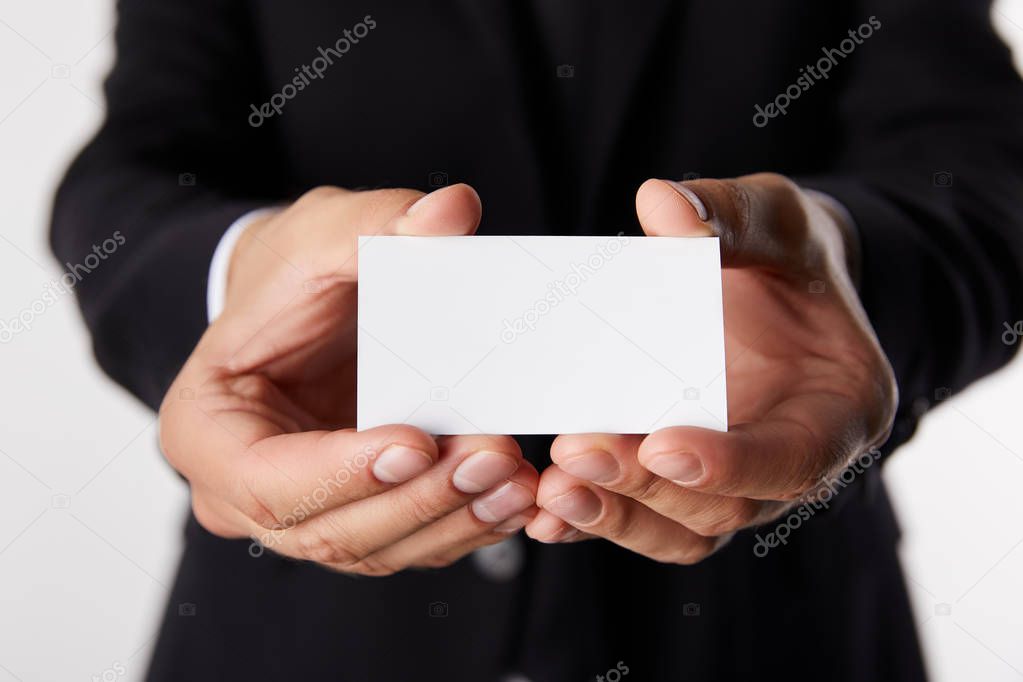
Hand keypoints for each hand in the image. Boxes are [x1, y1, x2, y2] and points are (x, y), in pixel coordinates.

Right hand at [159, 185, 537, 574]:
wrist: (305, 308)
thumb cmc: (294, 277)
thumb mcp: (321, 233)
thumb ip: (377, 222)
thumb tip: (452, 210)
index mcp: (206, 429)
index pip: (264, 477)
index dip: (340, 472)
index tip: (415, 441)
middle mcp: (245, 492)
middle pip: (328, 529)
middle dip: (417, 500)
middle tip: (491, 457)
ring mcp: (302, 514)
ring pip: (377, 548)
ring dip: (452, 521)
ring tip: (516, 483)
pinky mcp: (357, 517)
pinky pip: (408, 544)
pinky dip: (464, 527)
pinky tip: (515, 502)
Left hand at [526, 174, 896, 561]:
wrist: (776, 293)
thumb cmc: (790, 261)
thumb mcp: (780, 222)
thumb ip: (734, 217)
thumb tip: (661, 201)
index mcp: (839, 409)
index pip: (798, 459)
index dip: (734, 464)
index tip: (665, 448)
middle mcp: (789, 463)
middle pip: (726, 508)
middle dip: (648, 487)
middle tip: (577, 452)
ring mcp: (736, 484)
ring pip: (680, 532)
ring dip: (614, 517)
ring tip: (551, 492)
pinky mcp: (687, 488)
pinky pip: (645, 520)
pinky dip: (597, 520)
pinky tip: (543, 509)